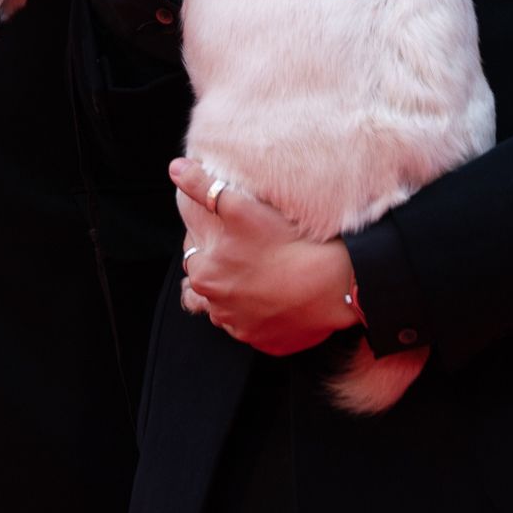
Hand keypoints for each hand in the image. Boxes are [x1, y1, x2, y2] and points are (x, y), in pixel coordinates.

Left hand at [172, 156, 361, 355]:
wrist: (336, 282)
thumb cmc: (287, 243)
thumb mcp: (239, 206)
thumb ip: (203, 188)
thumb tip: (176, 169)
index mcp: (206, 278)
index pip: (192, 260)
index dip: (205, 247)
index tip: (222, 240)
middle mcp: (220, 311)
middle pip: (205, 293)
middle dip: (215, 277)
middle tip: (238, 261)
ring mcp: (246, 331)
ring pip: (229, 315)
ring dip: (235, 301)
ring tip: (254, 282)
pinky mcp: (271, 343)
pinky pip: (259, 332)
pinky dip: (263, 319)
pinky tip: (276, 301)